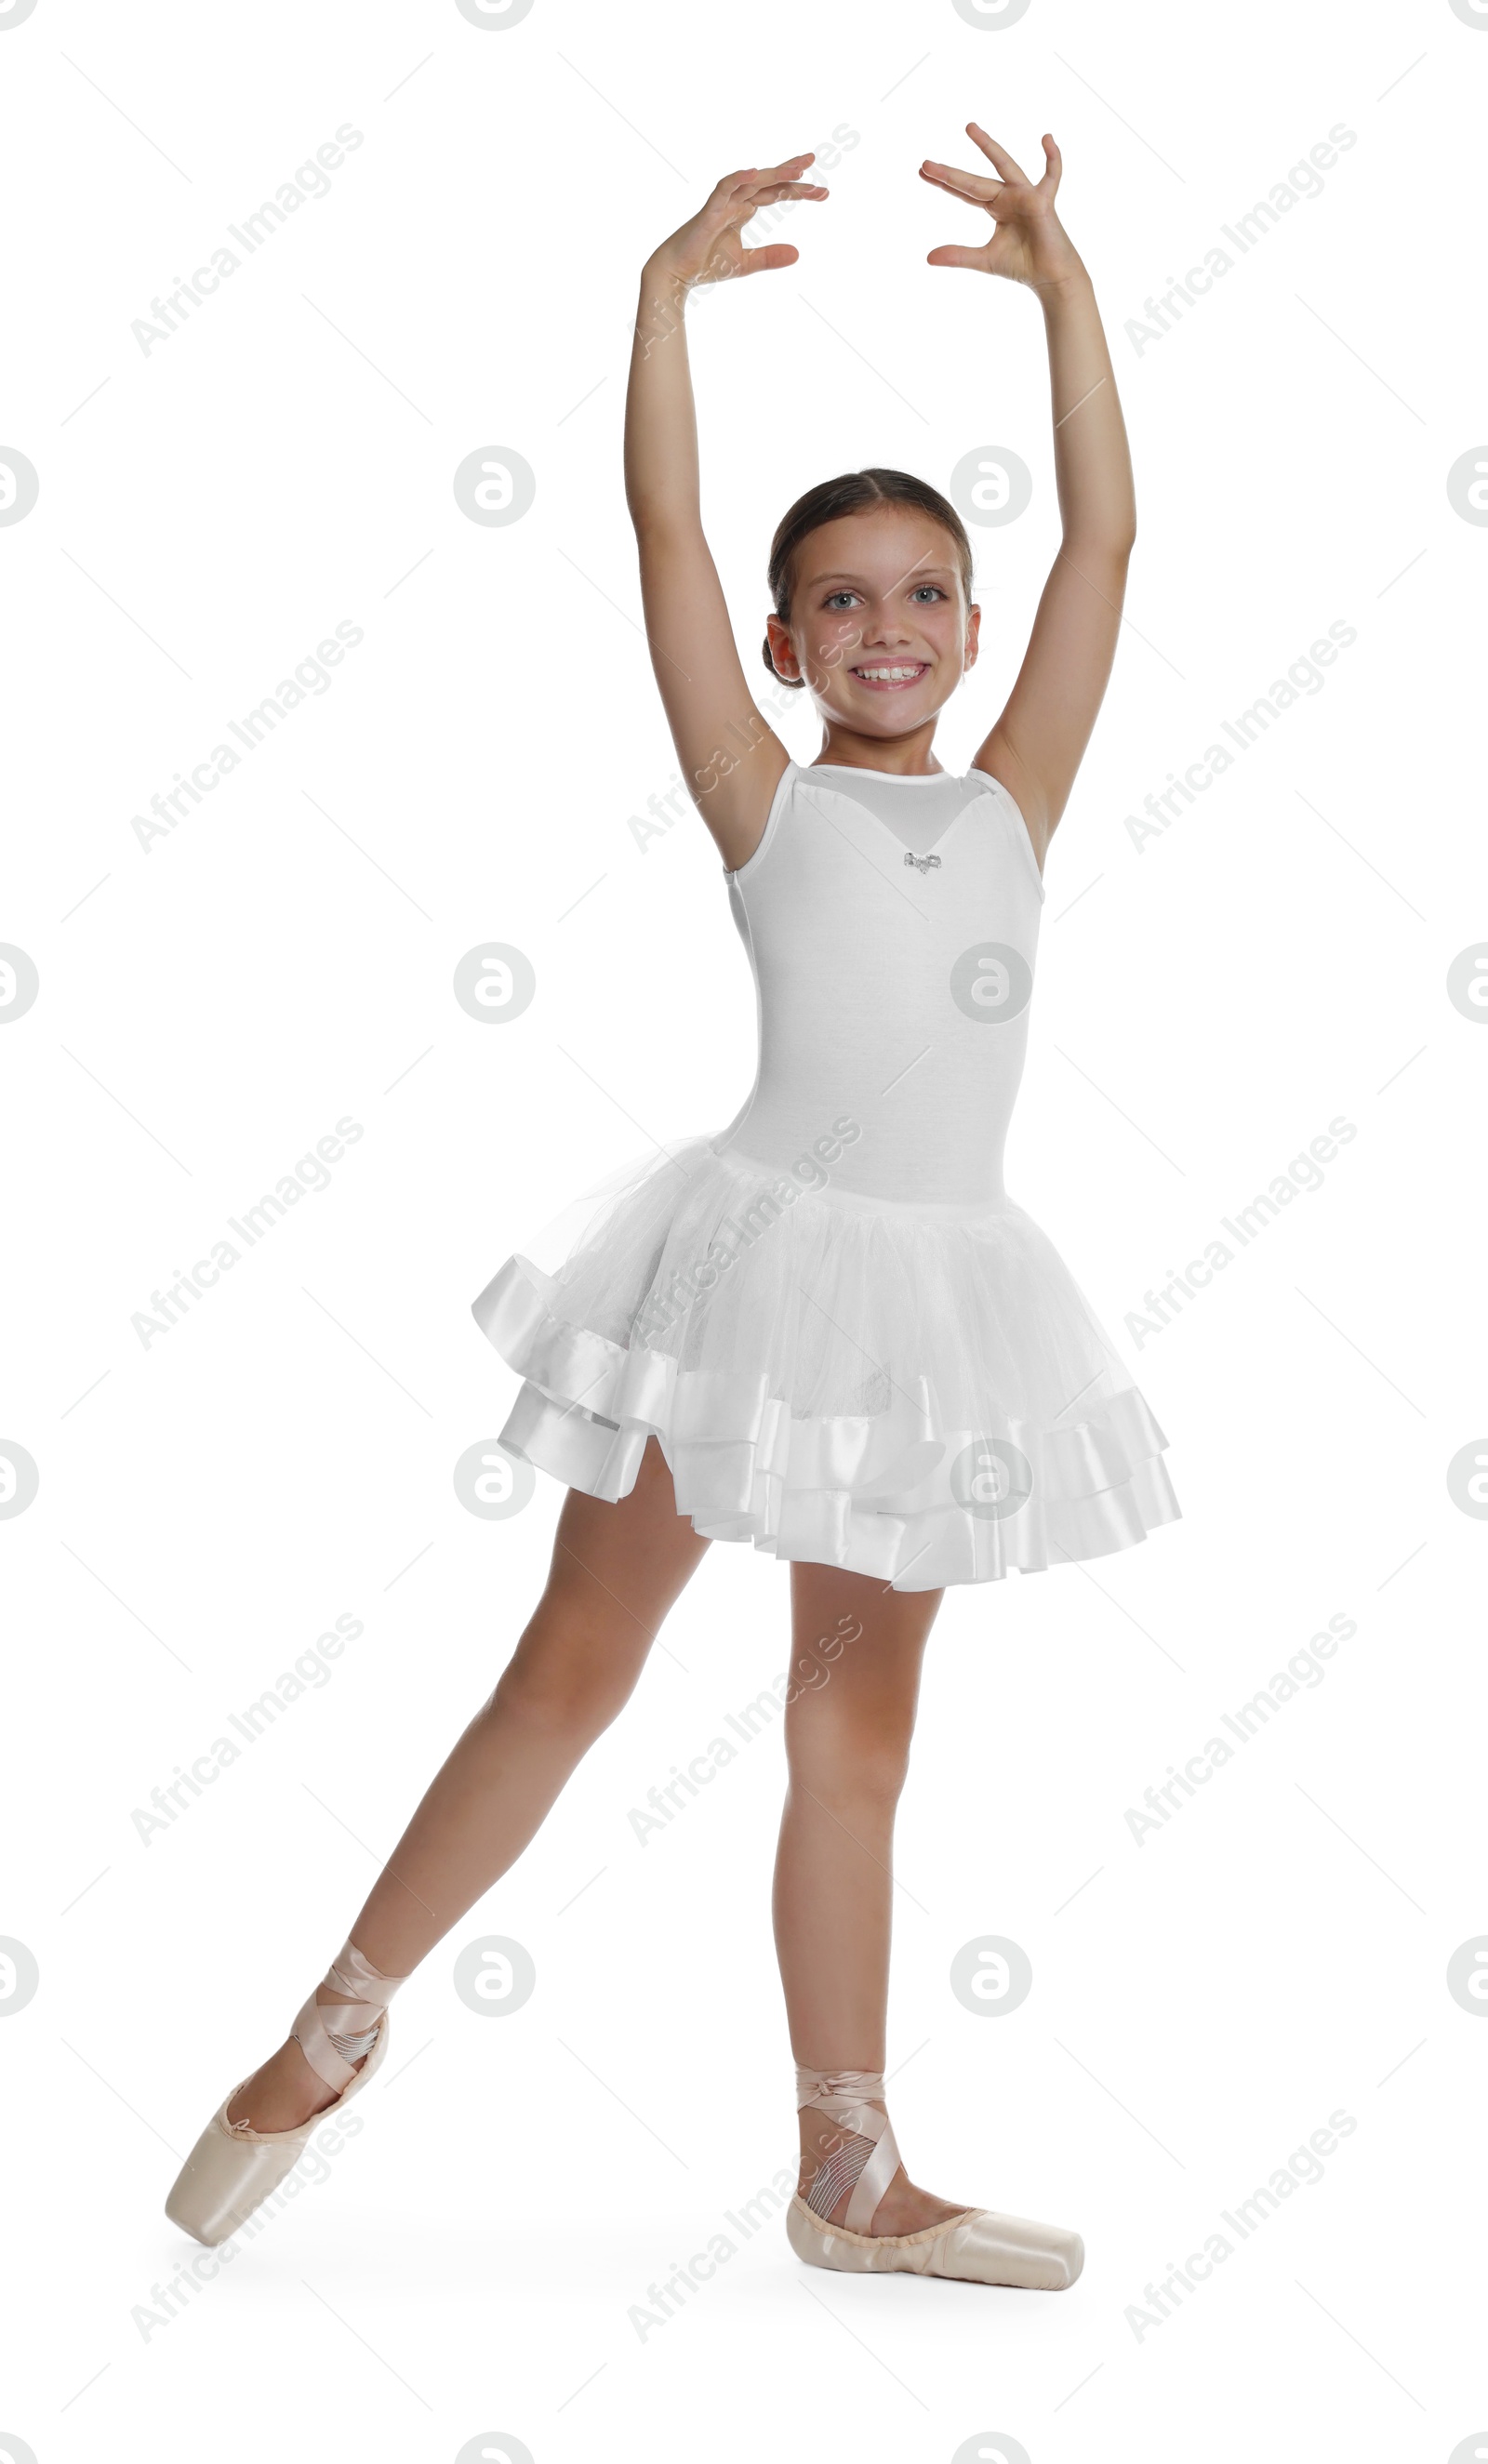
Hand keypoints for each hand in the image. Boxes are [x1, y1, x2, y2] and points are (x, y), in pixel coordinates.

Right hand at [648, 155, 827, 289]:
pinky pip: (724, 189)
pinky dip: (738, 179)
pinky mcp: (709, 211)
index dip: (797, 190)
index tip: (823, 193)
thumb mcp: (746, 263)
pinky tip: (755, 172)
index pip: (774, 192)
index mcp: (743, 209)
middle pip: (767, 181)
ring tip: (798, 171)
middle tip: (814, 163)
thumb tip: (798, 253)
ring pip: (751, 181)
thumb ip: (770, 256)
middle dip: (791, 173)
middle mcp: (734, 201)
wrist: (677, 274)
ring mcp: (722, 203)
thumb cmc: (706, 265)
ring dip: (774, 174)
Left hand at [920, 125, 1083, 292]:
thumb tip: (927, 258)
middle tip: (925, 163)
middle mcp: (1008, 197)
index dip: (945, 182)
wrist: (1049, 277)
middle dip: (950, 173)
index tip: (922, 171)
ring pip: (1003, 166)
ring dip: (987, 146)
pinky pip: (1051, 175)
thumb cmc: (1022, 266)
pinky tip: (1047, 138)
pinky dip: (1053, 158)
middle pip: (974, 181)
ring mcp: (1025, 196)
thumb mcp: (984, 259)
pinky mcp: (1043, 201)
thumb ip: (957, 256)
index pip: (964, 191)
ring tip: (968, 128)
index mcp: (995, 207)